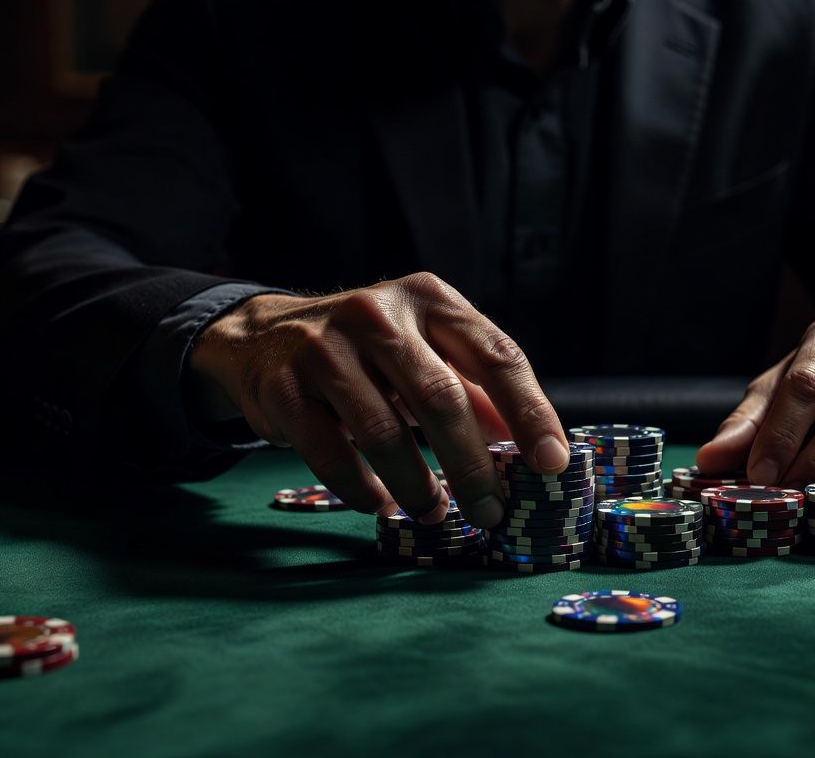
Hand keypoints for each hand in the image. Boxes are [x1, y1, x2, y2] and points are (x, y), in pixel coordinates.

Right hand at [188, 272, 569, 527]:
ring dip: (417, 485)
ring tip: (434, 514)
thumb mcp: (426, 352)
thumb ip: (478, 391)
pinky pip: (328, 451)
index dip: (530, 412)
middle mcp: (378, 313)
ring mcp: (324, 346)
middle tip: (490, 512)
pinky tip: (380, 505)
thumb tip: (536, 446)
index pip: (495, 355)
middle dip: (472, 466)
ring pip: (382, 431)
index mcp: (429, 299)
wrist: (262, 337)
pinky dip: (360, 488)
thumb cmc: (366, 352)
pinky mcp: (282, 385)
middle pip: (441, 398)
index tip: (553, 463)